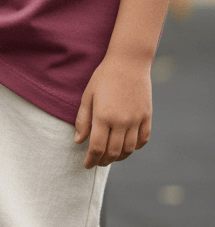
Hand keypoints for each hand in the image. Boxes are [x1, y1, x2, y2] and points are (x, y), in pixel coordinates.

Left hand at [74, 54, 151, 168]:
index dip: (91, 160)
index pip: (96, 147)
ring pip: (129, 149)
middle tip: (97, 163)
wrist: (129, 61)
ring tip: (111, 157)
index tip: (87, 165)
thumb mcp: (88, 96)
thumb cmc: (104, 77)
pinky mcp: (147, 115)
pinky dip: (135, 147)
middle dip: (103, 161)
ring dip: (119, 157)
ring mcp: (136, 119)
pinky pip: (143, 139)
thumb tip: (78, 141)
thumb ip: (83, 120)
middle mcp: (121, 120)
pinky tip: (127, 148)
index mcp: (103, 116)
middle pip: (113, 152)